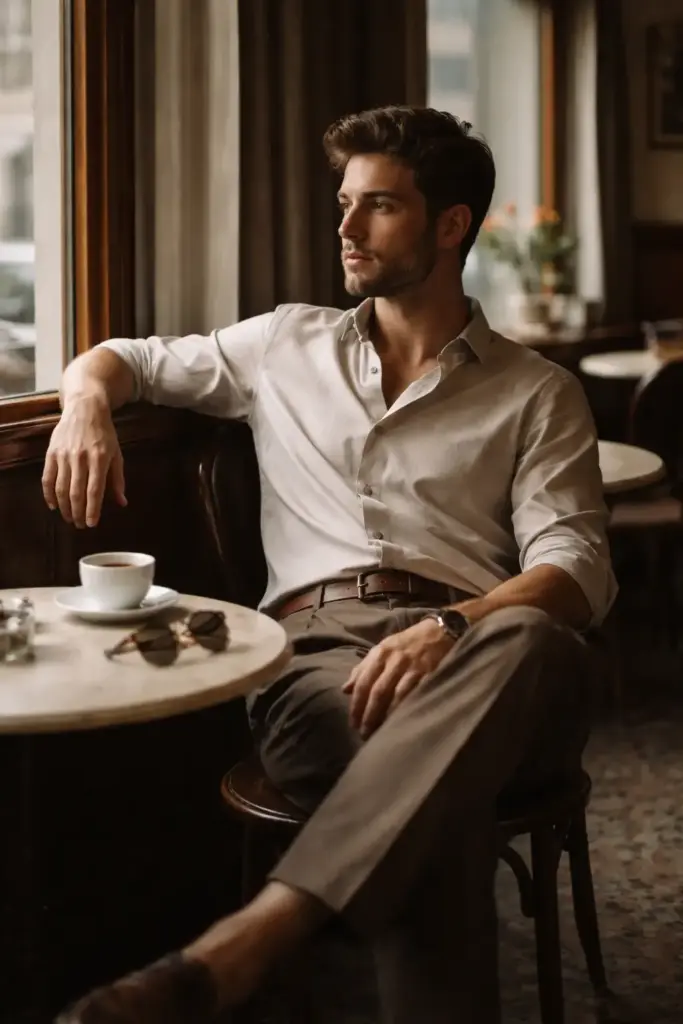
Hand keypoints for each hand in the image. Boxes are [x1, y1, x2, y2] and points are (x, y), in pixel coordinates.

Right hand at [42, 394, 126, 527]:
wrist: (85, 409)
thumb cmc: (105, 433)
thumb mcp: (117, 454)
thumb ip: (118, 480)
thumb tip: (122, 503)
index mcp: (100, 459)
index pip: (95, 491)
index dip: (92, 510)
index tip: (91, 524)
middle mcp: (81, 458)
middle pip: (76, 493)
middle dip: (78, 513)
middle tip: (80, 525)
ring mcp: (64, 455)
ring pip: (61, 488)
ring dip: (65, 507)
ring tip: (69, 518)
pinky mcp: (52, 453)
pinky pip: (47, 478)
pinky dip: (49, 494)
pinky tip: (53, 506)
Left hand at [342, 617, 455, 738]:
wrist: (438, 632)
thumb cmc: (406, 644)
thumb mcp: (382, 649)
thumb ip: (363, 668)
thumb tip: (346, 690)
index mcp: (380, 654)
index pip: (363, 682)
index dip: (356, 705)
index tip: (352, 723)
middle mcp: (394, 660)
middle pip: (377, 692)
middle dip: (368, 715)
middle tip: (363, 733)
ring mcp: (412, 668)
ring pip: (395, 696)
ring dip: (385, 716)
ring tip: (380, 733)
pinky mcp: (429, 675)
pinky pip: (414, 695)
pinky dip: (405, 709)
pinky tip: (400, 722)